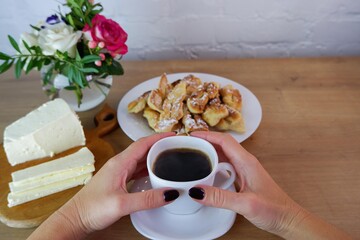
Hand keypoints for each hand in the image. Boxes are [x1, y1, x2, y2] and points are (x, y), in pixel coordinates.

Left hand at [28, 132, 178, 239]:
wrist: (75, 219)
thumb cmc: (91, 209)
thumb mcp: (122, 204)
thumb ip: (147, 199)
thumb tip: (170, 193)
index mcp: (119, 163)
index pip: (143, 143)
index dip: (159, 137)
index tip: (174, 134)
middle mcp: (119, 164)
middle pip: (143, 149)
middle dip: (160, 145)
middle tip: (177, 146)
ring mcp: (119, 172)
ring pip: (141, 159)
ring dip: (155, 157)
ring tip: (171, 157)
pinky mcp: (118, 181)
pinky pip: (137, 170)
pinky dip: (149, 168)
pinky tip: (156, 174)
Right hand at [189, 131, 351, 238]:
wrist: (287, 219)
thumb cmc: (274, 209)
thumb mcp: (245, 204)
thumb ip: (220, 197)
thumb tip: (196, 191)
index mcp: (247, 162)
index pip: (224, 140)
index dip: (207, 135)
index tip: (191, 135)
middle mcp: (245, 162)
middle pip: (221, 145)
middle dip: (204, 142)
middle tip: (187, 145)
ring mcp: (243, 170)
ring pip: (222, 155)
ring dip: (208, 152)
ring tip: (192, 154)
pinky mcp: (242, 178)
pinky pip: (224, 166)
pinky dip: (212, 164)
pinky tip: (204, 171)